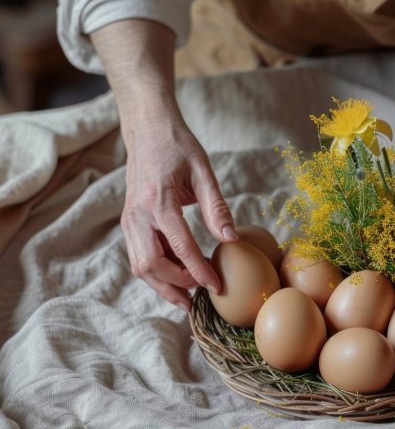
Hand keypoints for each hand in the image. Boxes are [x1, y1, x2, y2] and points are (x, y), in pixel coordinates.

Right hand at [121, 110, 236, 310]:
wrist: (147, 131)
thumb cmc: (178, 147)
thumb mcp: (203, 171)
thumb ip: (217, 207)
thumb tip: (232, 240)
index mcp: (158, 201)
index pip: (180, 247)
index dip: (199, 271)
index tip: (216, 286)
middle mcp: (137, 215)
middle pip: (152, 265)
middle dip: (178, 284)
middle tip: (204, 290)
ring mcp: (129, 220)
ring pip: (140, 266)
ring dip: (164, 285)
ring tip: (189, 297)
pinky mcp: (129, 223)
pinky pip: (139, 256)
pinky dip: (157, 272)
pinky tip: (178, 277)